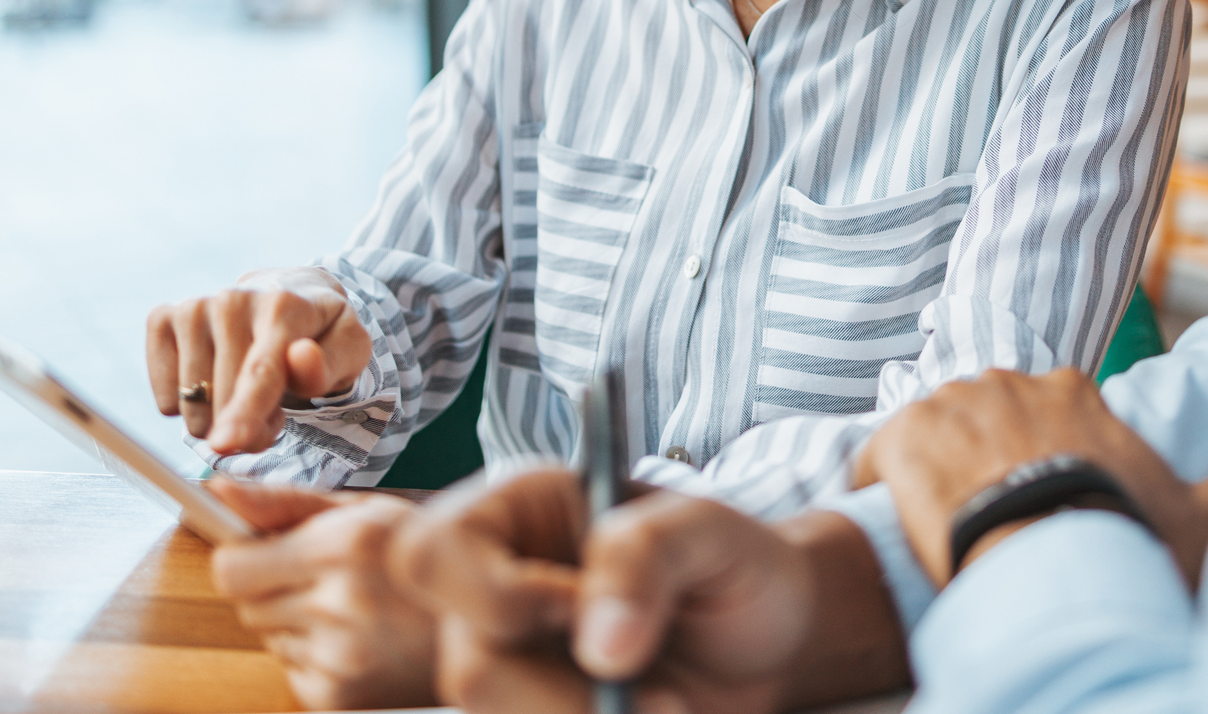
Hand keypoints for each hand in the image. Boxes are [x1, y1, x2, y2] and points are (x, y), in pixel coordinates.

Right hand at [146, 268, 371, 452]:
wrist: (288, 292)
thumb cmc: (320, 332)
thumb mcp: (347, 350)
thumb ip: (329, 364)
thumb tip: (300, 356)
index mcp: (283, 305)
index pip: (261, 371)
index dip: (244, 412)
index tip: (225, 443)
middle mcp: (232, 299)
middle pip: (225, 399)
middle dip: (250, 427)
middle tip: (274, 411)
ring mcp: (193, 307)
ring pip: (191, 403)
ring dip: (220, 420)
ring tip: (247, 394)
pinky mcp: (163, 318)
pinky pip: (165, 396)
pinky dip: (188, 407)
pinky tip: (213, 381)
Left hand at [208, 479, 438, 709]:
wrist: (489, 617)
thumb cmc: (425, 555)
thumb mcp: (366, 510)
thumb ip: (284, 503)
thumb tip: (216, 490)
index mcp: (346, 546)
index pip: (232, 569)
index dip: (240, 557)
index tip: (257, 553)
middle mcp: (341, 604)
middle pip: (247, 606)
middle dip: (272, 588)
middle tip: (323, 577)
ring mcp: (342, 659)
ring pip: (270, 638)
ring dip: (297, 623)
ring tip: (352, 609)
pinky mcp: (340, 699)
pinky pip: (293, 671)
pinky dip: (316, 657)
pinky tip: (360, 640)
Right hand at [398, 468, 907, 713]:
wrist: (774, 641)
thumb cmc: (737, 563)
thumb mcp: (710, 531)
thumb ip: (648, 553)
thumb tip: (600, 644)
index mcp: (517, 513)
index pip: (433, 553)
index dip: (496, 596)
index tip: (584, 612)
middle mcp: (498, 591)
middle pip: (466, 664)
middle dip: (559, 696)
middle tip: (658, 697)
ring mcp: (516, 664)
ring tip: (670, 707)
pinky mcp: (539, 710)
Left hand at [853, 368, 1207, 589]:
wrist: (1055, 560)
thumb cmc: (1129, 542)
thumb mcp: (1203, 515)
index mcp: (1076, 391)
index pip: (1045, 409)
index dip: (1037, 455)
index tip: (1038, 495)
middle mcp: (1011, 382)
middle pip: (984, 416)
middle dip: (984, 459)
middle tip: (991, 518)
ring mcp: (952, 404)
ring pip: (932, 433)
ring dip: (934, 471)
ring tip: (945, 526)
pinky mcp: (903, 436)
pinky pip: (877, 454)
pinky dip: (880, 482)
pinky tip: (896, 521)